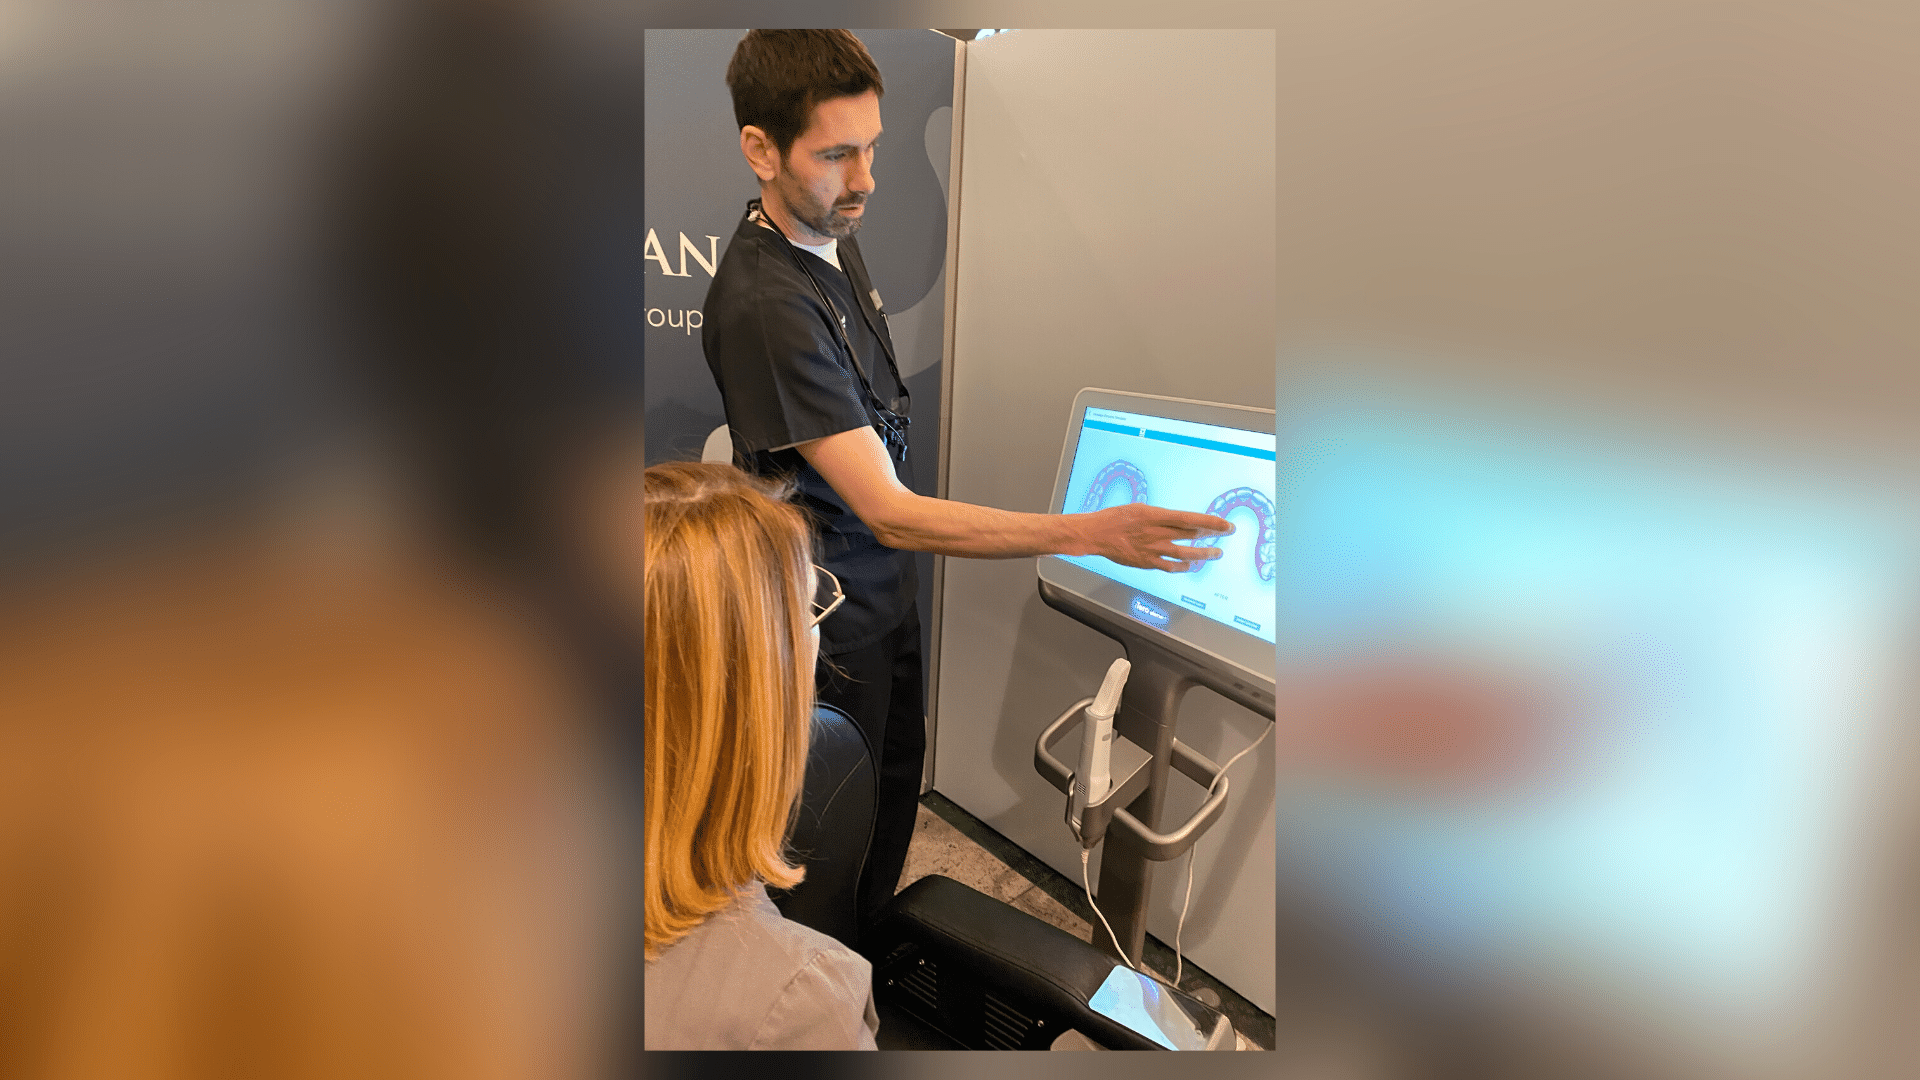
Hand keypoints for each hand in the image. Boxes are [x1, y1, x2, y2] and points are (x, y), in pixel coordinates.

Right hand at [1084, 502, 1233, 571]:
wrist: (1096, 534)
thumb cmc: (1115, 518)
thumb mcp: (1139, 509)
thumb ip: (1159, 517)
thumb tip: (1177, 521)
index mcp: (1156, 516)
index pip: (1191, 519)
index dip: (1211, 523)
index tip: (1226, 524)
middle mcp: (1158, 533)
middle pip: (1192, 535)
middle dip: (1213, 535)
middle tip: (1227, 533)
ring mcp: (1153, 549)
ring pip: (1186, 554)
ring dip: (1204, 554)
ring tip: (1217, 553)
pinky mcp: (1147, 562)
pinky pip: (1171, 567)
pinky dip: (1183, 567)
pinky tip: (1191, 565)